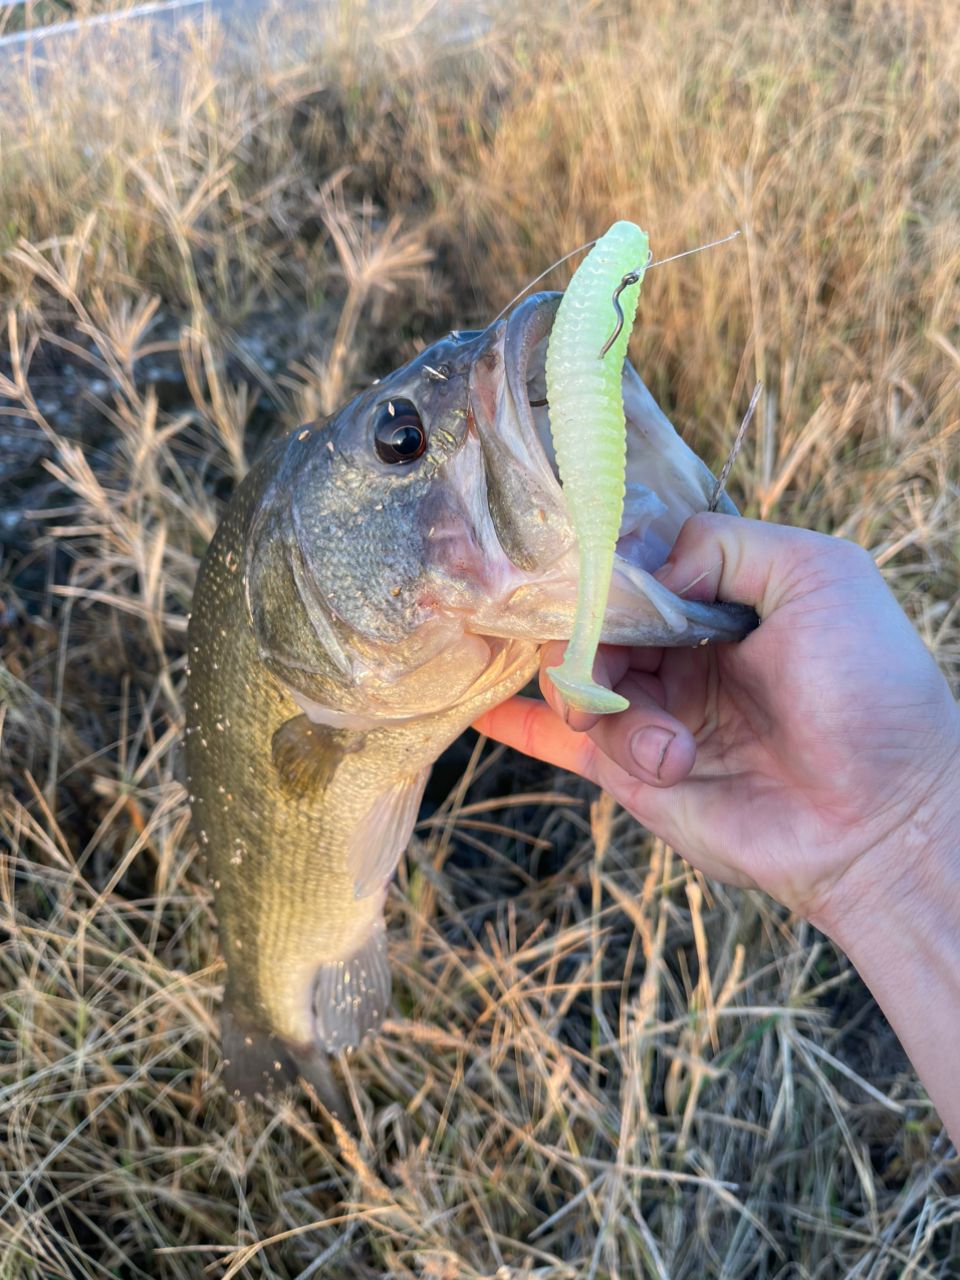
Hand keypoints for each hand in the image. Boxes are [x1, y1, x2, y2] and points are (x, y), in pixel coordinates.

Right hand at [475, 514, 959, 927]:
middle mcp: (679, 650)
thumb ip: (723, 544)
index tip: (573, 563)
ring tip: (671, 752)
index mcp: (717, 598)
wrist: (882, 821)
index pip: (630, 562)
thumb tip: (643, 569)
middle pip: (588, 617)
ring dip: (603, 707)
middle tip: (620, 670)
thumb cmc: (869, 691)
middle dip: (588, 637)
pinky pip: (558, 741)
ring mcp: (653, 710)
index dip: (599, 563)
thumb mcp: (819, 575)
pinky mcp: (632, 773)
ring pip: (573, 678)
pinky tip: (481, 712)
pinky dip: (517, 723)